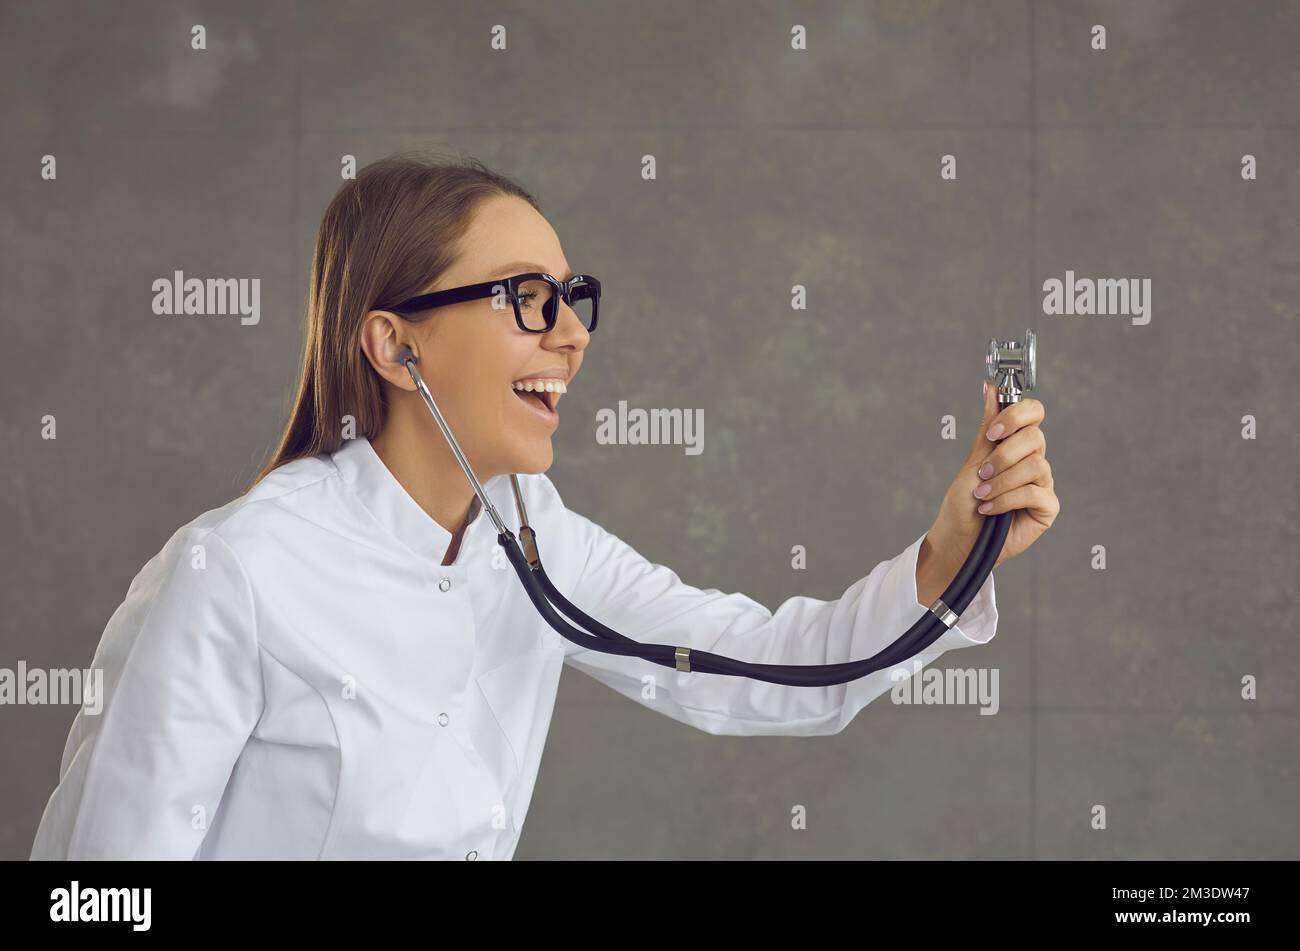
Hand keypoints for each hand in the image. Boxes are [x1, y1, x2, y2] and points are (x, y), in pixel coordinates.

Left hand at [923, 382, 1059, 581]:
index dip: (1016, 416)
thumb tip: (991, 387)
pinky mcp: (1047, 508)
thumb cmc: (964, 502)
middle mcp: (1033, 459)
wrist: (959, 538)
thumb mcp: (974, 461)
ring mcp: (1042, 483)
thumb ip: (988, 427)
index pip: (1034, 412)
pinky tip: (989, 509)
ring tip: (981, 495)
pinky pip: (1035, 493)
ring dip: (1001, 481)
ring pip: (1035, 466)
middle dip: (1003, 455)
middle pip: (1035, 438)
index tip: (993, 432)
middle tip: (981, 472)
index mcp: (1017, 443)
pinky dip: (1007, 499)